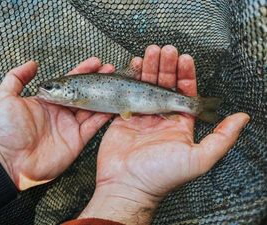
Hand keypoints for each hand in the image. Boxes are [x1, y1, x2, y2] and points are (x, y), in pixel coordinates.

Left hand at [0, 58, 114, 189]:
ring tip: (116, 83)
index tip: (95, 62)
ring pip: (93, 106)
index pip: (69, 82)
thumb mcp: (4, 98)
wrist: (10, 162)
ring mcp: (71, 125)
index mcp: (49, 100)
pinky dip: (105, 115)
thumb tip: (32, 64)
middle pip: (84, 92)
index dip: (83, 71)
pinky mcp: (78, 139)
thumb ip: (16, 78)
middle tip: (110, 69)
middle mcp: (62, 111)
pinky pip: (95, 125)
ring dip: (105, 94)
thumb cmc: (5, 131)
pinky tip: (114, 104)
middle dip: (98, 80)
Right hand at [79, 45, 249, 223]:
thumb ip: (222, 138)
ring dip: (150, 68)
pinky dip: (131, 78)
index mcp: (180, 124)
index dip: (186, 75)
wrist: (126, 184)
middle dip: (167, 66)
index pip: (186, 93)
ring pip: (148, 85)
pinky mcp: (125, 115)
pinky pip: (129, 92)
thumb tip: (242, 118)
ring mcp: (142, 115)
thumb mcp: (198, 158)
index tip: (184, 60)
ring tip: (150, 52)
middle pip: (166, 84)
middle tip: (166, 51)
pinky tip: (134, 67)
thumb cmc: (160, 176)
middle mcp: (162, 117)